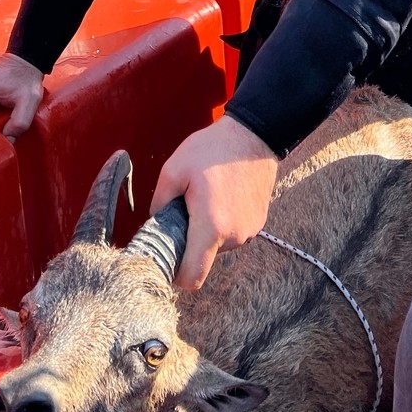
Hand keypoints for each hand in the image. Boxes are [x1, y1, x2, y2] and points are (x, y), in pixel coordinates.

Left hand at [150, 114, 277, 291]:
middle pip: (203, 258)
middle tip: (184, 210)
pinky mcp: (258, 222)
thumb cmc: (211, 150)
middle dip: (190, 242)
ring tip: (205, 197)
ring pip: (218, 245)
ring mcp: (249, 231)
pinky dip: (222, 222)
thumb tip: (153, 225)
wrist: (253, 135)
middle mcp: (234, 236)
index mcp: (211, 227)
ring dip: (207, 230)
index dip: (176, 276)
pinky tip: (221, 196)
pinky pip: (232, 232)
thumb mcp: (173, 170)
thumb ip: (158, 205)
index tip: (167, 260)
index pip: (192, 277)